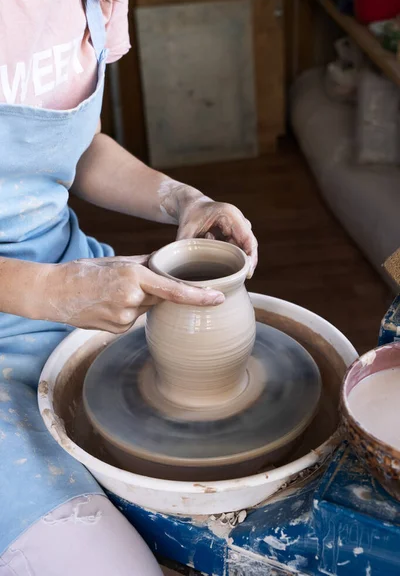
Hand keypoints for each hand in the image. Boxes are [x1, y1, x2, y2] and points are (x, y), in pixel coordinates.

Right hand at [38, 256, 223, 333]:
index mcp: (133, 277)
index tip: (218, 298)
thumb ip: (146, 264)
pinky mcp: (117, 329)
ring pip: (147, 308)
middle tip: (132, 282)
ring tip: (113, 292)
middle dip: (156, 290)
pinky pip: (134, 319)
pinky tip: (109, 305)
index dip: (198, 296)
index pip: (174, 289)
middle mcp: (131, 299)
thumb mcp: (117, 261)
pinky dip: (128, 311)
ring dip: (140, 300)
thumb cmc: (86, 272)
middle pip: (161, 297)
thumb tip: (170, 263)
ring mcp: (124, 317)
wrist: (54, 292)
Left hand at [177, 198, 257, 277]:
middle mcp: (239, 220)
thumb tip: (183, 266)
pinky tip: (217, 261)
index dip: (251, 257)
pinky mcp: (237, 234)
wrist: (192, 205)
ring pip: (244, 249)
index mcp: (230, 215)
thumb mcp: (185, 230)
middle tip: (236, 280)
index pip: (247, 239)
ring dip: (234, 260)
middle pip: (249, 245)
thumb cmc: (189, 216)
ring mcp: (240, 227)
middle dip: (244, 263)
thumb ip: (185, 246)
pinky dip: (231, 259)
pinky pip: (238, 249)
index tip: (248, 273)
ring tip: (215, 263)